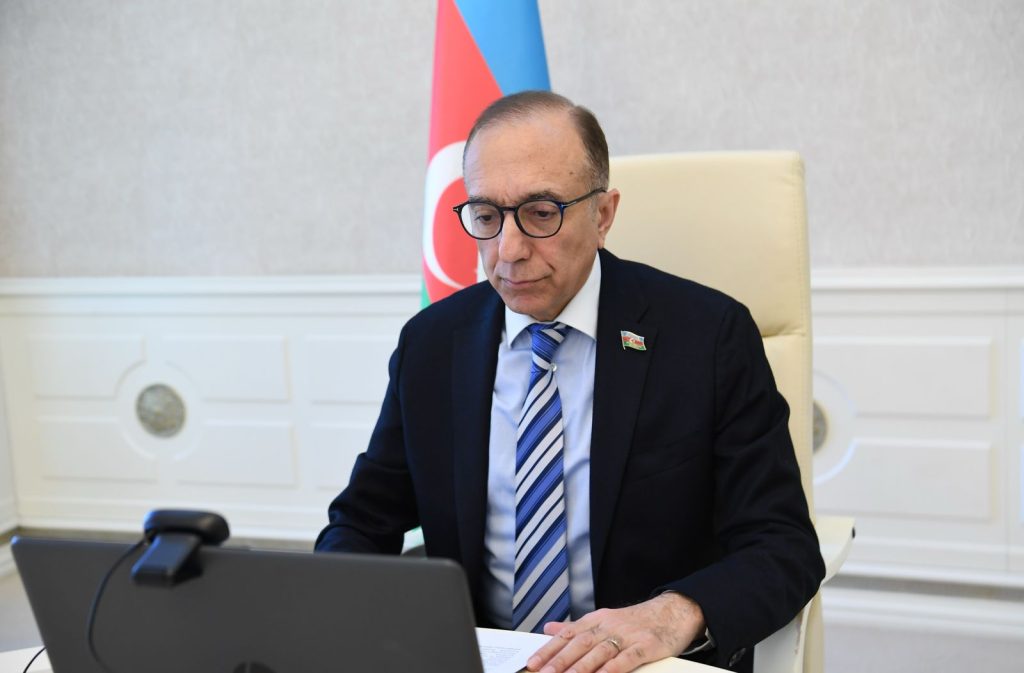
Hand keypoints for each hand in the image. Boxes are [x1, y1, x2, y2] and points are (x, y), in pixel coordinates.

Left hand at [525, 592, 704, 672]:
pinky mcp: (646, 646)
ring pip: (600, 651)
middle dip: (560, 660)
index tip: (533, 663)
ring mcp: (628, 635)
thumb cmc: (637, 620)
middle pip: (580, 643)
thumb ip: (576, 627)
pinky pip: (628, 658)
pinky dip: (614, 667)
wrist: (672, 611)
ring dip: (582, 666)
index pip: (568, 634)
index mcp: (597, 619)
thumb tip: (549, 628)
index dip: (549, 649)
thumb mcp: (604, 618)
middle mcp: (609, 625)